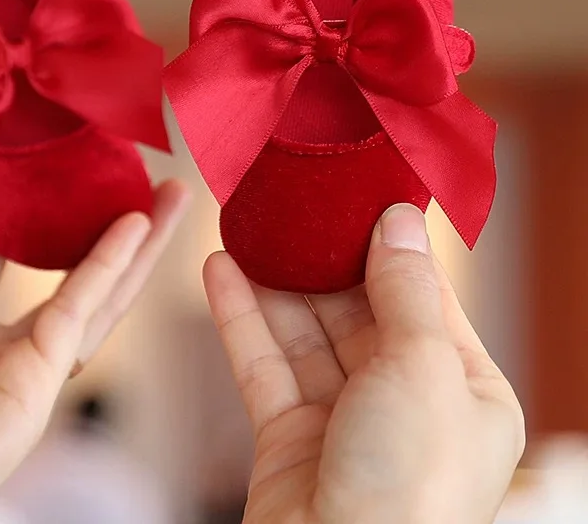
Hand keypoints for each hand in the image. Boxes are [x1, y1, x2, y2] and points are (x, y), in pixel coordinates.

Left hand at [0, 165, 189, 523]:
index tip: (59, 160)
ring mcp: (29, 359)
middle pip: (68, 268)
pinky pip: (82, 310)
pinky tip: (136, 227)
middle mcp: (1, 336)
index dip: (36, 205)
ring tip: (170, 197)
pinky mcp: (45, 378)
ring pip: (97, 291)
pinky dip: (110, 267)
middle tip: (141, 176)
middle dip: (108, 223)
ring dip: (137, 244)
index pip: (8, 246)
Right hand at [204, 204, 524, 523]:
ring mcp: (342, 419)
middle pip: (355, 311)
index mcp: (461, 388)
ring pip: (302, 334)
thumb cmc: (410, 484)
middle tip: (291, 207)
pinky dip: (240, 316)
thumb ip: (404, 290)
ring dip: (272, 282)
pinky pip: (262, 363)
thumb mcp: (425, 367)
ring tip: (247, 228)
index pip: (423, 297)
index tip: (359, 197)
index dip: (389, 245)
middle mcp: (403, 401)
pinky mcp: (287, 435)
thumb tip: (398, 220)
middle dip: (321, 261)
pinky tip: (219, 269)